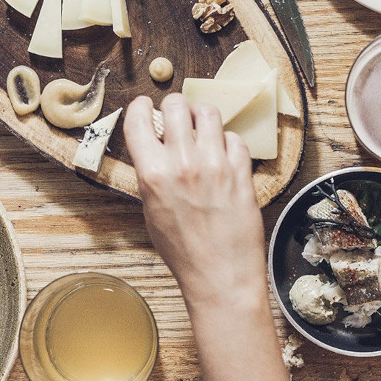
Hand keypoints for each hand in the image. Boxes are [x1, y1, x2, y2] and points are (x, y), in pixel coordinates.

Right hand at [123, 94, 266, 311]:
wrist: (220, 275)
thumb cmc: (183, 251)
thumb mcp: (151, 211)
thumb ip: (151, 174)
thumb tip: (154, 146)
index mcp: (153, 174)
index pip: (139, 118)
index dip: (140, 107)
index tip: (145, 107)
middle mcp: (183, 163)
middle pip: (176, 105)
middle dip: (175, 108)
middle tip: (178, 119)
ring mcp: (215, 165)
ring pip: (208, 113)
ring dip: (202, 117)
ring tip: (202, 130)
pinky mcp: (241, 171)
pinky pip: (234, 138)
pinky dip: (227, 142)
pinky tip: (223, 156)